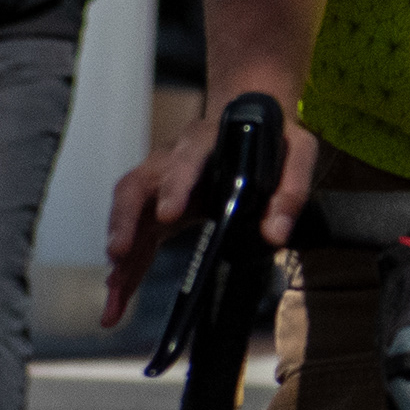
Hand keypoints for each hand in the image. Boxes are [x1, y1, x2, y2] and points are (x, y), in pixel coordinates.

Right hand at [102, 97, 320, 328]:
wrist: (250, 116)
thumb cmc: (271, 136)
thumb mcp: (296, 151)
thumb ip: (290, 190)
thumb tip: (275, 234)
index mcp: (206, 140)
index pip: (185, 160)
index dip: (174, 186)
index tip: (168, 215)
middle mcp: (171, 157)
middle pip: (138, 186)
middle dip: (126, 221)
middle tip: (120, 252)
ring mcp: (159, 180)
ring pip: (128, 213)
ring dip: (120, 250)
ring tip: (114, 289)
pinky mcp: (156, 202)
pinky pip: (137, 233)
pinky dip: (127, 264)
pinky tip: (118, 293)